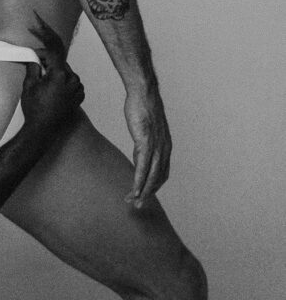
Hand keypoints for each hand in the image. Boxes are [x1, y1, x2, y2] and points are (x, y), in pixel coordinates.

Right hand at [20, 14, 84, 129]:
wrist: (43, 130)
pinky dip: (64, 82)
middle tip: (37, 63)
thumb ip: (33, 68)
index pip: (53, 51)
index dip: (43, 43)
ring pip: (66, 72)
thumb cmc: (34, 109)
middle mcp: (73, 79)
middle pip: (60, 62)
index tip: (36, 38)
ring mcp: (78, 88)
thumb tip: (34, 57)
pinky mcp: (80, 96)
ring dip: (56, 72)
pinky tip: (53, 90)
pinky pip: (72, 83)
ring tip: (44, 82)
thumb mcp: (29, 86)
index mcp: (60, 74)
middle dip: (49, 61)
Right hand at [124, 85, 170, 205]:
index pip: (163, 173)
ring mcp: (155, 146)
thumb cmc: (143, 108)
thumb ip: (144, 143)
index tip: (144, 195)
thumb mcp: (146, 129)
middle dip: (148, 194)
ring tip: (135, 202)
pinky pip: (143, 167)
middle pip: (159, 178)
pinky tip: (134, 189)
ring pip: (152, 176)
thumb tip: (140, 154)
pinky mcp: (145, 143)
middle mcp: (164, 149)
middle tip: (139, 206)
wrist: (144, 93)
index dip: (154, 186)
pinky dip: (139, 181)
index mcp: (165, 147)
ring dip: (143, 191)